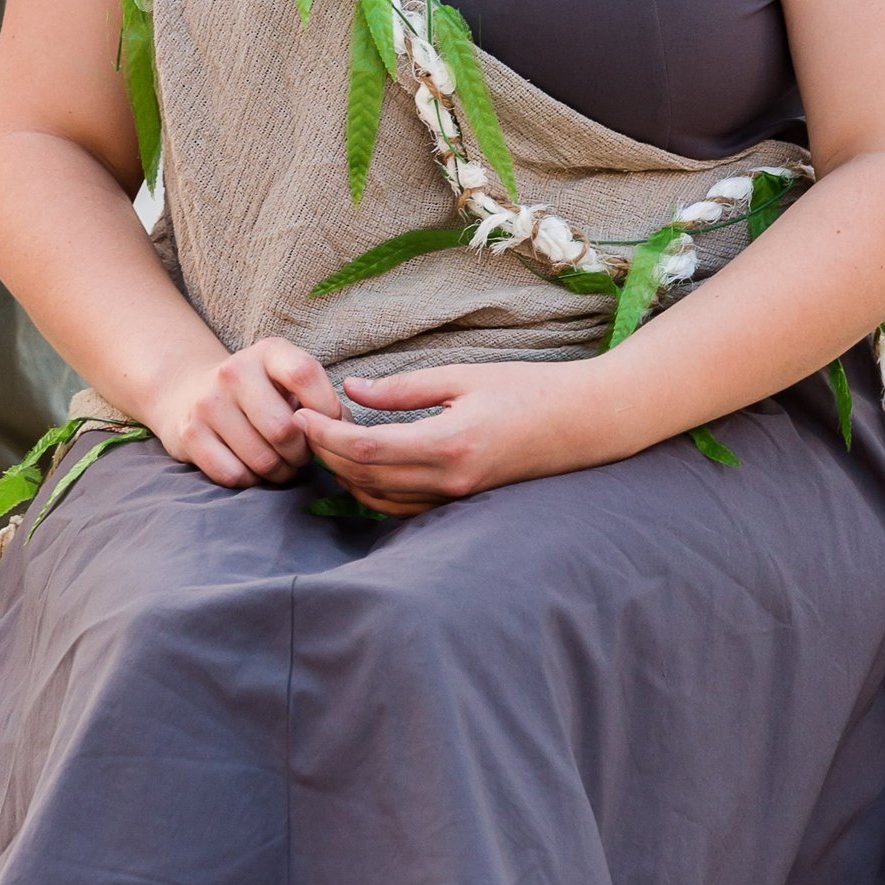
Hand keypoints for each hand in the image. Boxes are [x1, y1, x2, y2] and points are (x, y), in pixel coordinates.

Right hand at [144, 334, 345, 487]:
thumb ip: (323, 402)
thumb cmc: (259, 393)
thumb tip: (347, 433)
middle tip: (300, 455)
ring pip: (262, 460)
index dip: (326, 409)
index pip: (305, 375)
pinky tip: (252, 468)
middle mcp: (234, 371)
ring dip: (279, 472)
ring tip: (280, 463)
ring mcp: (208, 403)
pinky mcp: (189, 434)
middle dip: (302, 454)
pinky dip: (250, 481)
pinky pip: (234, 475)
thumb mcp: (289, 382)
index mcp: (268, 352)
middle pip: (284, 430)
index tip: (326, 426)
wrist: (190, 392)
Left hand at [296, 360, 609, 513]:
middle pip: (364, 478)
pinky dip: (374, 489)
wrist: (584, 423)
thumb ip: (404, 388)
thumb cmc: (528, 390)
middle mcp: (449, 481)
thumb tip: (352, 390)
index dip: (324, 435)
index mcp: (447, 444)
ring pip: (379, 499)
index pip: (365, 449)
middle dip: (326, 454)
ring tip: (328, 441)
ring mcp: (456, 499)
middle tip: (304, 424)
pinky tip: (364, 463)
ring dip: (346, 474)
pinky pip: (403, 507)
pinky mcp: (462, 504)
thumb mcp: (464, 376)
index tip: (300, 415)